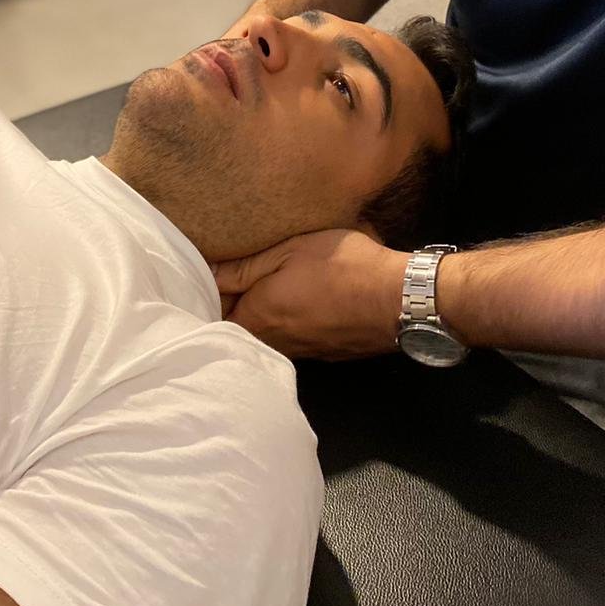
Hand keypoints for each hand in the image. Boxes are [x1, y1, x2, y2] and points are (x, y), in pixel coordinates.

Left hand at [213, 228, 405, 358]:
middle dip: (233, 308)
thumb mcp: (290, 250)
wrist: (397, 299)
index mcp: (258, 316)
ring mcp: (301, 353)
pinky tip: (300, 305)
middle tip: (234, 281)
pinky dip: (288, 326)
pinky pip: (292, 342)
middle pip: (239, 330)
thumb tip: (207, 274)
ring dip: (262, 319)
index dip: (208, 297)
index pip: (214, 316)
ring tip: (267, 291)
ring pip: (266, 338)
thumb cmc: (342, 266)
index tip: (208, 278)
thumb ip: (245, 266)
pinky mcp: (324, 355)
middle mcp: (274, 343)